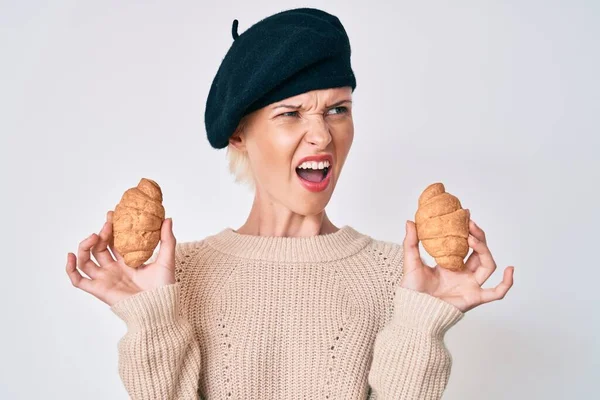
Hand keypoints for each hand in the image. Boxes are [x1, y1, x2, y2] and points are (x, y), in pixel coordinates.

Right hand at [65, 210, 176, 306]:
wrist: (159, 306)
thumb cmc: (164, 287)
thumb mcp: (167, 259)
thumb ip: (167, 239)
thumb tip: (168, 218)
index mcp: (128, 262)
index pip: (114, 242)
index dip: (111, 228)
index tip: (113, 214)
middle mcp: (114, 269)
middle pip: (100, 248)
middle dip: (102, 233)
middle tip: (108, 222)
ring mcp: (105, 278)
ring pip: (86, 260)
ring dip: (85, 246)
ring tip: (94, 236)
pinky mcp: (98, 289)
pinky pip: (77, 279)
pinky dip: (70, 268)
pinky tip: (71, 255)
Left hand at [399, 211, 513, 312]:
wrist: (413, 311)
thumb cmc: (411, 290)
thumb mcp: (410, 262)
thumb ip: (411, 242)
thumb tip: (410, 221)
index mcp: (449, 264)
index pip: (465, 244)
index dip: (468, 230)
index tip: (466, 216)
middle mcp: (462, 274)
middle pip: (479, 252)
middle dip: (478, 236)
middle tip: (469, 224)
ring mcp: (470, 285)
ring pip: (488, 265)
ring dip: (485, 250)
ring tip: (473, 239)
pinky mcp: (474, 297)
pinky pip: (496, 292)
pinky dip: (507, 283)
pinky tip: (510, 269)